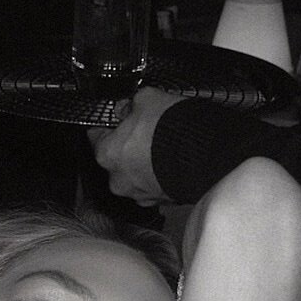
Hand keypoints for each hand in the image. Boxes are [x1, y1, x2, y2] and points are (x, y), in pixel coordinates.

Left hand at [86, 88, 179, 206]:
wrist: (205, 156)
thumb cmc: (171, 131)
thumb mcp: (148, 99)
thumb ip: (133, 102)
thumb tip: (131, 105)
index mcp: (107, 155)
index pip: (96, 135)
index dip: (109, 123)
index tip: (118, 117)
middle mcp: (119, 180)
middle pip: (117, 159)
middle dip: (129, 145)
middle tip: (146, 130)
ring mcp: (141, 194)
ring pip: (137, 175)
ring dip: (146, 163)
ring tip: (164, 147)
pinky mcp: (162, 201)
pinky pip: (156, 185)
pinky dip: (162, 175)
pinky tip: (174, 161)